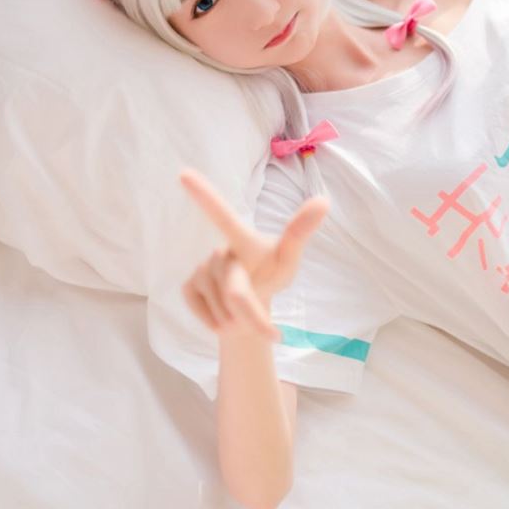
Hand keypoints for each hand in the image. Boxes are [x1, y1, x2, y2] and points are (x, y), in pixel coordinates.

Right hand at [179, 167, 329, 341]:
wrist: (249, 308)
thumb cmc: (270, 275)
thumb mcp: (289, 259)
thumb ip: (300, 232)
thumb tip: (324, 199)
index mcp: (243, 240)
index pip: (224, 218)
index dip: (204, 196)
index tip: (183, 174)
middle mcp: (220, 250)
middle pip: (234, 291)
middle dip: (251, 317)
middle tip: (273, 334)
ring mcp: (201, 268)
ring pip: (222, 307)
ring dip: (238, 319)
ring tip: (244, 309)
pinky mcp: (188, 287)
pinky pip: (204, 313)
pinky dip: (218, 323)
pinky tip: (224, 313)